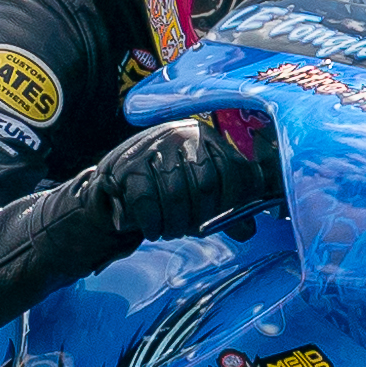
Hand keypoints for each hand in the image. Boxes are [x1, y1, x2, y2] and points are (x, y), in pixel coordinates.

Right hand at [90, 118, 265, 240]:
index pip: (231, 169)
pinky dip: (153, 224)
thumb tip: (247, 230)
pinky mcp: (128, 166)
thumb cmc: (167, 188)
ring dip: (175, 225)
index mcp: (207, 137)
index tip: (219, 219)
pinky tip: (153, 229)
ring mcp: (153, 147)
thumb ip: (227, 210)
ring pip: (176, 195)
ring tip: (171, 231)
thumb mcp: (201, 194)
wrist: (118, 184)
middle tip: (190, 229)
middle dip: (200, 217)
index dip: (231, 201)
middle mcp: (182, 134)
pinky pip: (147, 202)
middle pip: (205, 185)